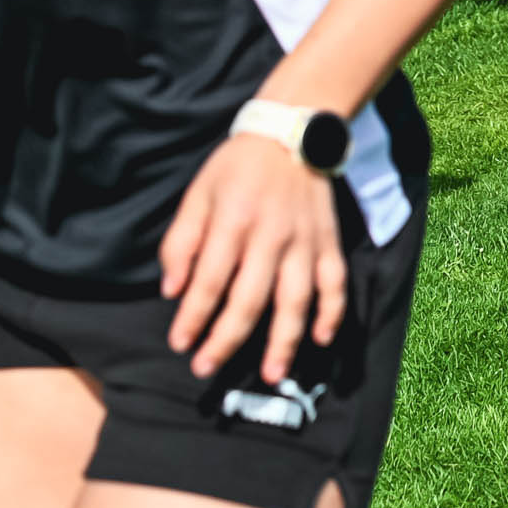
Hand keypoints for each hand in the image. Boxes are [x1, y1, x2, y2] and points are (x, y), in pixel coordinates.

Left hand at [159, 132, 344, 385]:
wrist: (292, 133)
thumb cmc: (237, 168)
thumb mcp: (198, 195)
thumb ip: (181, 242)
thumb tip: (172, 291)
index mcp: (234, 223)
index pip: (210, 281)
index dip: (193, 316)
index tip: (180, 344)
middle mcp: (272, 237)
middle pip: (249, 299)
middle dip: (227, 339)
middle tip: (207, 368)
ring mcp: (306, 242)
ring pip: (296, 299)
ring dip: (284, 340)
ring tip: (271, 373)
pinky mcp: (329, 242)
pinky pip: (335, 282)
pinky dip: (332, 312)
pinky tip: (320, 339)